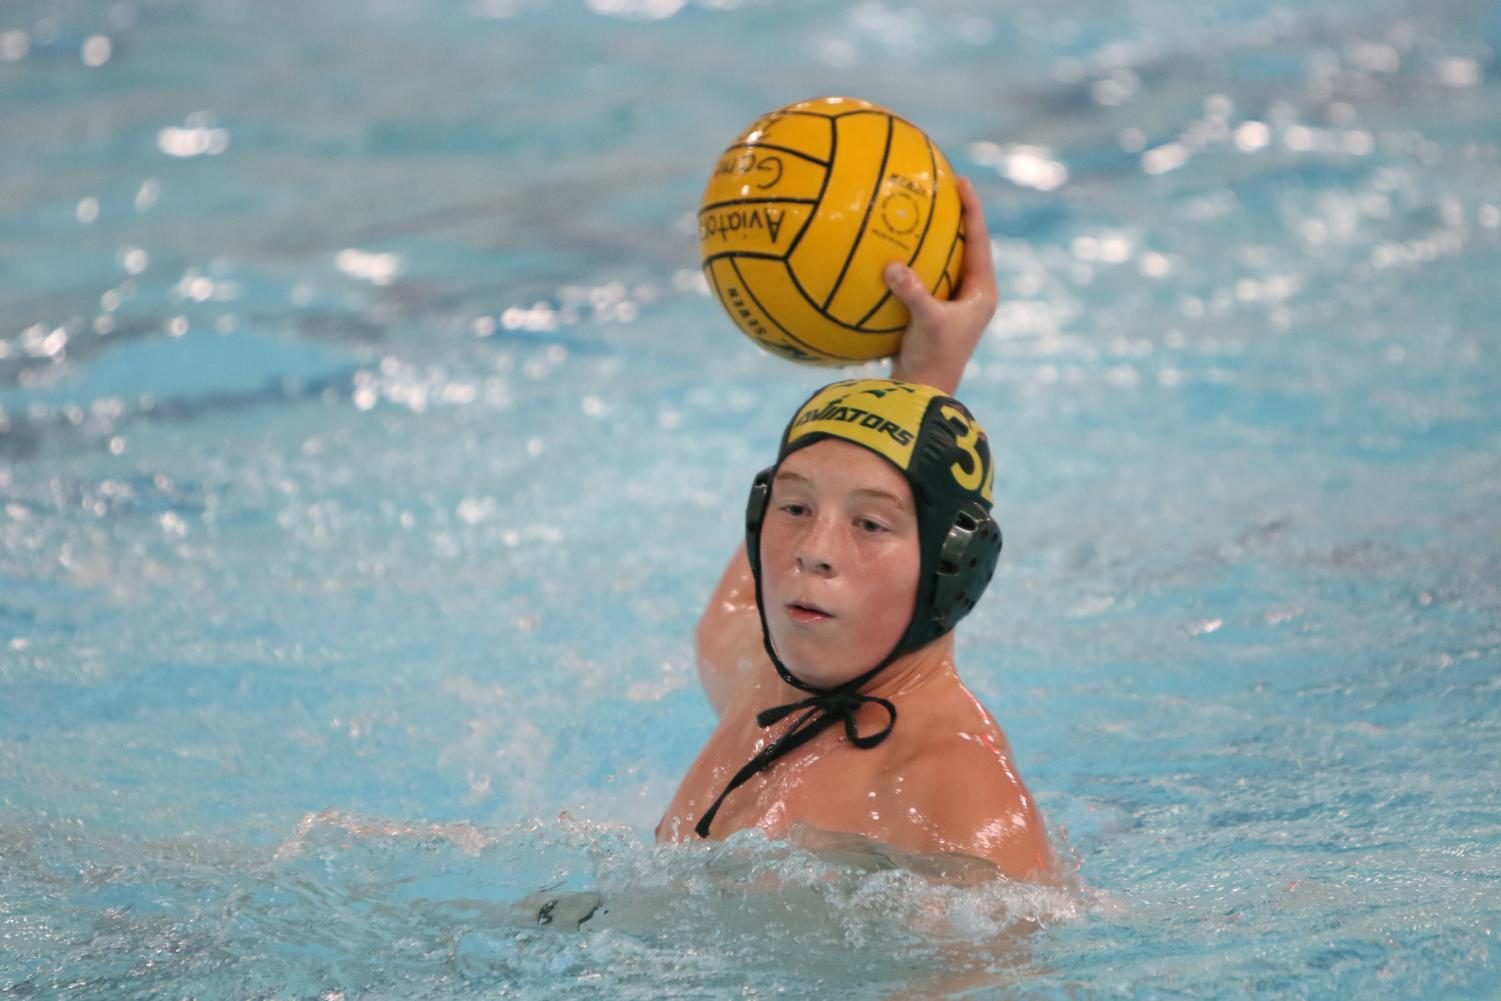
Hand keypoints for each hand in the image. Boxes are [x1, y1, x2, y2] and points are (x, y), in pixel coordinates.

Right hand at [884, 176, 997, 396]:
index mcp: (982, 292)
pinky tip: (885, 252)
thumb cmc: (934, 361)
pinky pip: (923, 278)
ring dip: (932, 239)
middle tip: (940, 187)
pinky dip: (909, 263)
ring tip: (915, 212)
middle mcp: (972, 296)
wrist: (924, 394)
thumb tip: (891, 267)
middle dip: (954, 217)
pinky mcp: (932, 313)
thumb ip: (913, 293)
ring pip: (945, 261)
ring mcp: (952, 305)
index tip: (961, 181)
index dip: (972, 209)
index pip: (980, 240)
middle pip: (966, 245)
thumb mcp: (927, 323)